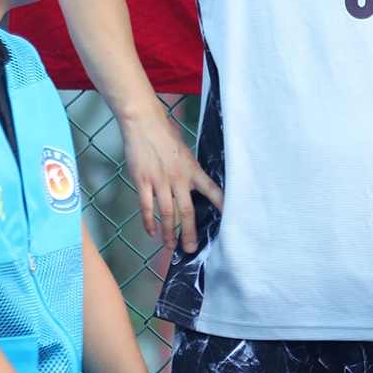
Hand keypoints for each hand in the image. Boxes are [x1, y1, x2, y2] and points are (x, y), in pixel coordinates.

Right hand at [120, 109, 221, 252]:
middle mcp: (178, 178)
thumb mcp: (185, 153)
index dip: (221, 204)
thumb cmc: (165, 136)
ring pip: (167, 213)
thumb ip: (189, 172)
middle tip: (191, 248)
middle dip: (190, 232)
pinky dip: (149, 222)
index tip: (229, 218)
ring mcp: (159, 180)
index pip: (212, 190)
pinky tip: (152, 232)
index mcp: (192, 170)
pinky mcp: (142, 181)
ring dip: (169, 232)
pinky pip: (146, 207)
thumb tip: (194, 188)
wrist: (144, 123)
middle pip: (186, 211)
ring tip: (170, 245)